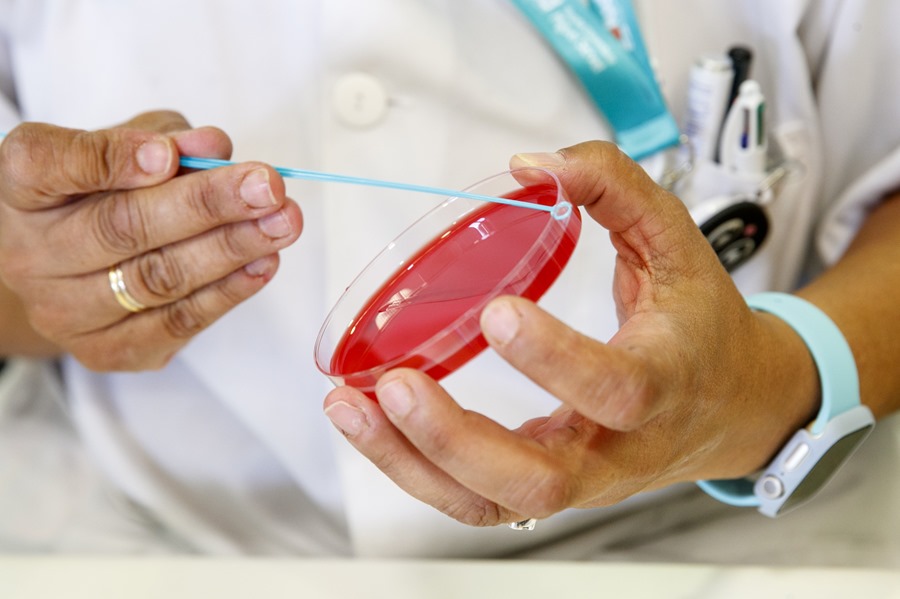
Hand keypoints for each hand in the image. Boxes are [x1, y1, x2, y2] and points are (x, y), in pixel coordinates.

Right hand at [0, 112, 301, 369]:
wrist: (71, 271)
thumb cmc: (104, 192)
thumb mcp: (128, 145)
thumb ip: (165, 138)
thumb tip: (214, 147)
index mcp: (22, 186)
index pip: (50, 166)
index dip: (112, 160)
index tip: (168, 153)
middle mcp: (30, 253)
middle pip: (121, 227)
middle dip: (206, 205)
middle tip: (268, 187)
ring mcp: (63, 311)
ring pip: (156, 279)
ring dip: (231, 249)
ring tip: (283, 223)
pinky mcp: (106, 352)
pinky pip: (176, 323)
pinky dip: (227, 292)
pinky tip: (264, 263)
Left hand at [323, 141, 819, 525]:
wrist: (731, 405)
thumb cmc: (699, 324)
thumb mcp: (676, 239)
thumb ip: (614, 185)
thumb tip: (530, 164)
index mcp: (664, 382)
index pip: (616, 390)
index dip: (555, 359)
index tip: (498, 312)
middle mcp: (618, 449)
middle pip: (539, 479)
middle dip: (456, 438)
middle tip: (396, 386)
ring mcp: (579, 479)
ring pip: (492, 502)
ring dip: (414, 462)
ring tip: (352, 407)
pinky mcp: (545, 485)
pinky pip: (475, 498)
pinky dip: (415, 469)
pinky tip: (371, 424)